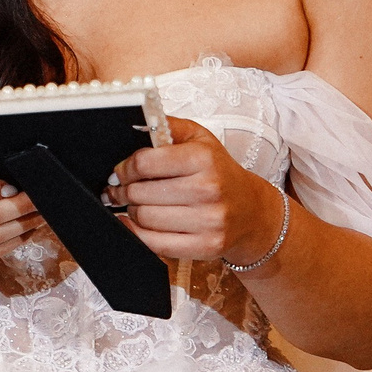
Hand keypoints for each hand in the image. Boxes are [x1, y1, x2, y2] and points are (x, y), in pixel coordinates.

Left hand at [114, 119, 274, 263]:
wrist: (252, 211)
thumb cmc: (220, 173)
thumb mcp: (200, 139)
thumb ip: (167, 126)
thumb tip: (134, 125)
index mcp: (203, 158)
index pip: (144, 163)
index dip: (124, 169)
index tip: (119, 172)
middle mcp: (208, 189)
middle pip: (140, 193)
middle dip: (124, 191)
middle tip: (121, 190)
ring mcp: (209, 221)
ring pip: (144, 219)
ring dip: (132, 212)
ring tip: (135, 205)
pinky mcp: (206, 246)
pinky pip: (156, 244)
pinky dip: (137, 234)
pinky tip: (134, 224)